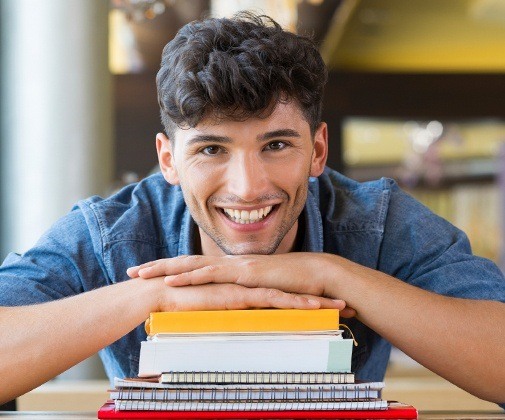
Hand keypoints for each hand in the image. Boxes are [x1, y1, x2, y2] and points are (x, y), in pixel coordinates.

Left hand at [128, 254, 356, 316]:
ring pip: (193, 265)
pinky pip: (212, 275)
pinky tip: (171, 280)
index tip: (150, 274)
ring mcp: (236, 266)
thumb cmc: (292, 286)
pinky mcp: (245, 274)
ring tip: (141, 273)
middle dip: (158, 266)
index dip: (171, 270)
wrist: (317, 276)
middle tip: (133, 271)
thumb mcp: (263, 293)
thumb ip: (247, 297)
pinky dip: (190, 277)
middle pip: (186, 262)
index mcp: (231, 269)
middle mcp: (229, 264)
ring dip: (165, 269)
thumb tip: (235, 306)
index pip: (195, 268)